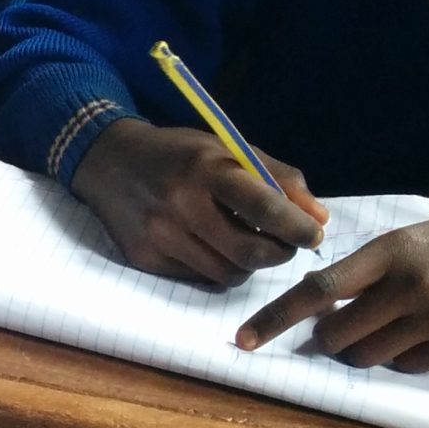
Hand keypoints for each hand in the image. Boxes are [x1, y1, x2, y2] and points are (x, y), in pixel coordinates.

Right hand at [71, 119, 326, 286]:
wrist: (109, 163)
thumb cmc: (180, 154)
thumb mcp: (229, 149)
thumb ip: (277, 178)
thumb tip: (318, 218)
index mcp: (207, 170)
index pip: (264, 206)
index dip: (297, 226)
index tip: (314, 234)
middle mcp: (182, 205)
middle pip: (249, 253)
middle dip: (279, 254)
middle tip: (286, 245)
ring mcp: (161, 237)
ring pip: (227, 274)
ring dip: (248, 265)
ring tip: (248, 244)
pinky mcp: (146, 259)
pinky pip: (199, 278)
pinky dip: (216, 267)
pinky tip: (212, 247)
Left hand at [236, 192, 428, 370]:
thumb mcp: (421, 230)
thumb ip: (375, 264)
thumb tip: (325, 302)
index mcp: (395, 249)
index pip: (317, 291)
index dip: (274, 320)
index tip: (244, 341)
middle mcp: (415, 285)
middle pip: (336, 336)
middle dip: (327, 339)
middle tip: (338, 327)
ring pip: (368, 357)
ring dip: (360, 350)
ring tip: (383, 326)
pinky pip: (406, 365)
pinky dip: (399, 356)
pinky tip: (420, 331)